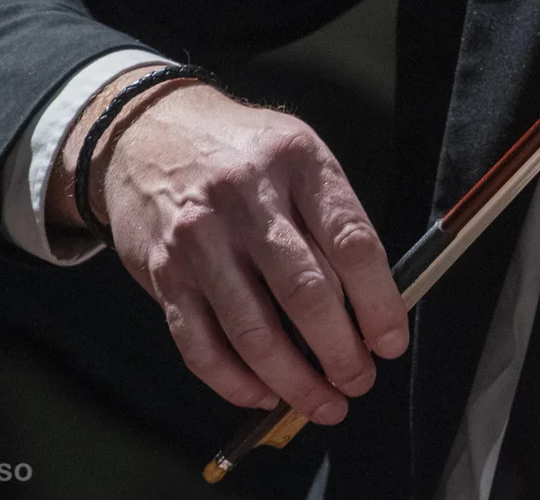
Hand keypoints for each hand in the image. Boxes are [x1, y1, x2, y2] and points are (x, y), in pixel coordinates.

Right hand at [50, 72, 407, 425]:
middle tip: (360, 381)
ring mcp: (200, 238)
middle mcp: (247, 199)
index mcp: (299, 163)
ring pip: (253, 330)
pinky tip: (264, 396)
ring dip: (294, 380)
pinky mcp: (163, 273)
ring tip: (323, 403)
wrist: (148, 134)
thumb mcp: (300, 157)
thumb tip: (371, 306)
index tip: (391, 342)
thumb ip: (333, 219)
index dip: (379, 302)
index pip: (352, 243)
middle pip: (306, 293)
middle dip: (340, 352)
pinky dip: (235, 381)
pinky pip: (201, 344)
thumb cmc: (244, 153)